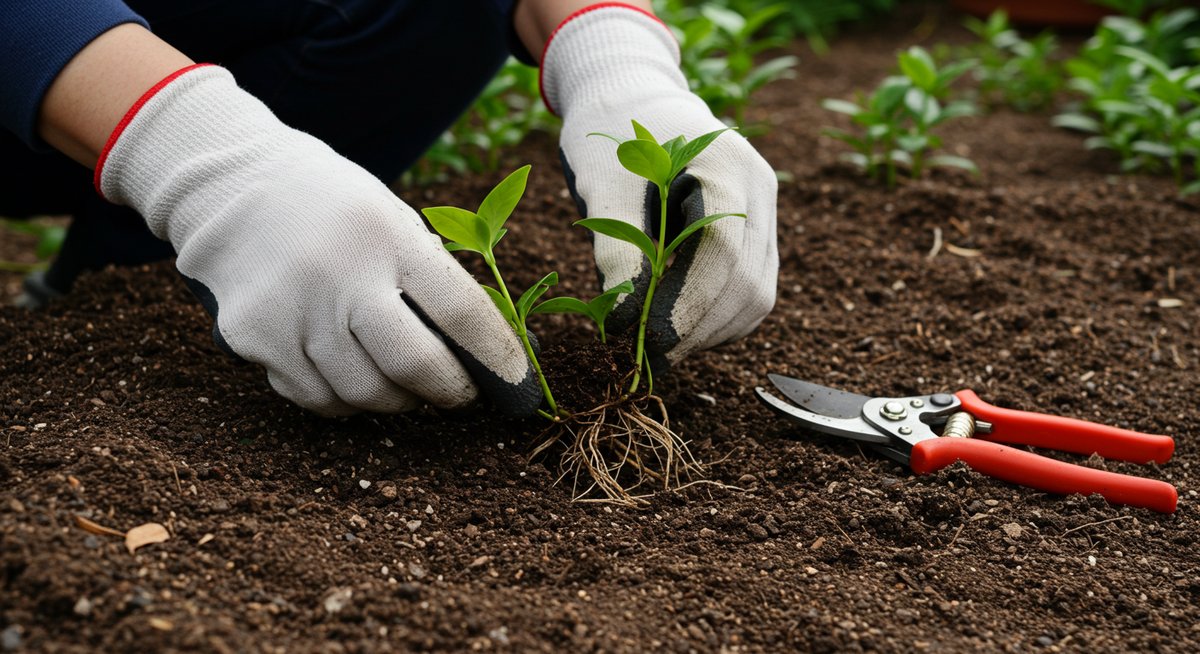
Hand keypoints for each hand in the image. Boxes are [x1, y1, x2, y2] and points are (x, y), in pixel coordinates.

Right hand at [97, 66, 540, 415]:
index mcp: (388, 235)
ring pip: (365, 393)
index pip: (461, 311)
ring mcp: (292, 310)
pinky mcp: (254, 339)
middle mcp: (339, 273)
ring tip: (402, 380)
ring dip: (397, 399)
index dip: (498, 357)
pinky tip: (348, 369)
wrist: (233, 190)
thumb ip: (435, 281)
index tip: (516, 382)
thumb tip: (491, 355)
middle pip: (413, 365)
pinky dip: (344, 398)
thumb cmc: (339, 213)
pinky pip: (317, 398)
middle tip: (460, 392)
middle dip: (450, 390)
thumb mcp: (394, 220)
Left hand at [542, 4, 777, 368]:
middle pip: (749, 284)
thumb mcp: (601, 183)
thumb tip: (622, 321)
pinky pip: (752, 289)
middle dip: (697, 329)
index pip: (724, 254)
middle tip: (647, 357)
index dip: (688, 307)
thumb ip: (616, 249)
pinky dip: (717, 319)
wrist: (630, 96)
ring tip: (658, 347)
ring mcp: (765, 210)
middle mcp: (760, 188)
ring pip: (758, 296)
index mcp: (727, 165)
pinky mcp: (757, 230)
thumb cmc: (609, 132)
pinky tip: (677, 327)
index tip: (646, 342)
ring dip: (711, 332)